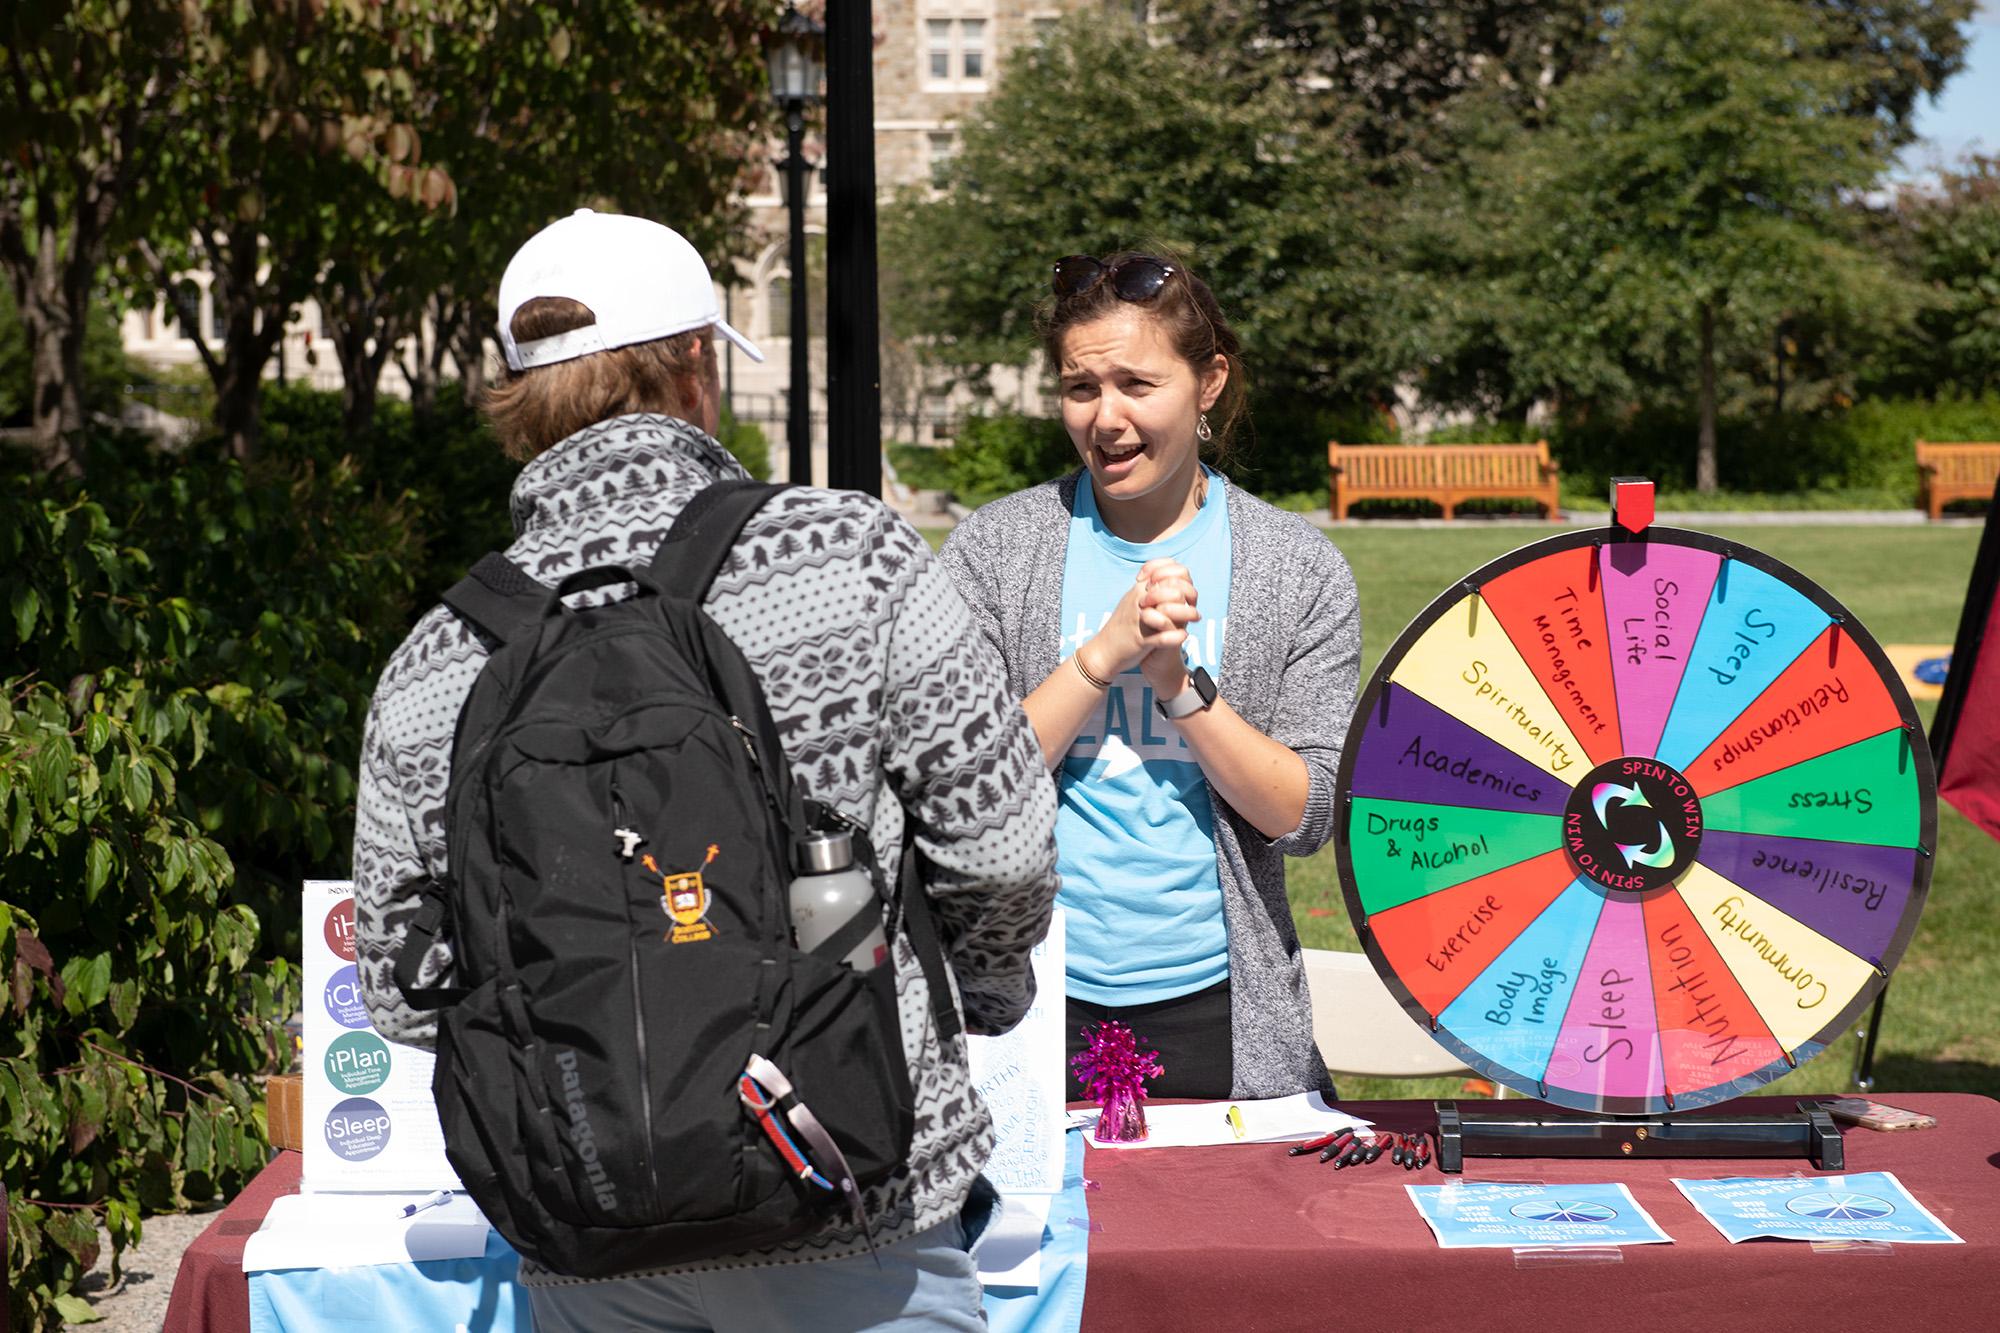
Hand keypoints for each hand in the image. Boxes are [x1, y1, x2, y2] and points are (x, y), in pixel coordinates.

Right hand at [1078, 559, 1198, 682]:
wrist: (1104, 650)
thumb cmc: (1122, 625)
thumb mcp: (1132, 599)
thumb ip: (1148, 587)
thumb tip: (1168, 574)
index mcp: (1139, 590)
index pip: (1166, 570)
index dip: (1179, 576)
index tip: (1183, 586)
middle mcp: (1140, 601)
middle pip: (1171, 586)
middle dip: (1188, 593)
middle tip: (1193, 603)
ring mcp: (1141, 620)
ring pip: (1169, 609)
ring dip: (1187, 613)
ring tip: (1194, 618)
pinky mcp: (1142, 641)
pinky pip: (1163, 637)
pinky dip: (1176, 637)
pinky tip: (1183, 636)